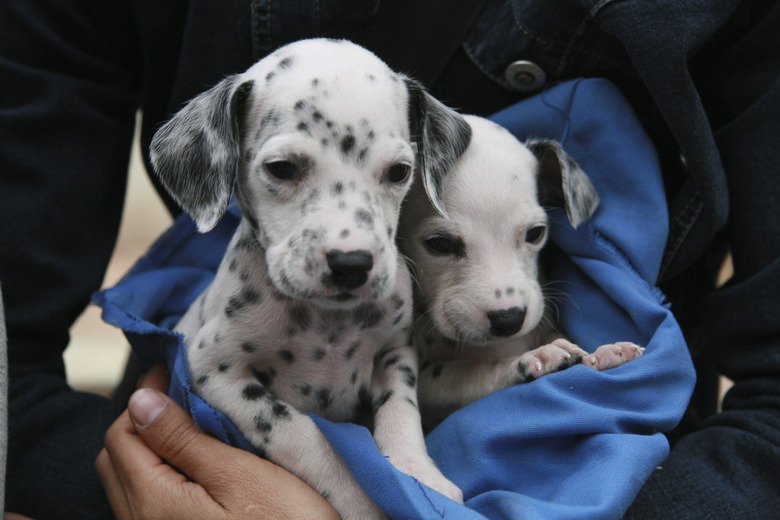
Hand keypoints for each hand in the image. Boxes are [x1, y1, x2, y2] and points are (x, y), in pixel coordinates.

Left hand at [95, 365, 338, 519]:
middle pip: (116, 458)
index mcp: (153, 502)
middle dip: (142, 421)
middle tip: (185, 397)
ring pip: (130, 481)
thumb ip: (182, 440)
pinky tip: (199, 465)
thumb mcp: (238, 475)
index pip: (121, 434)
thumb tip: (140, 402)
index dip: (145, 397)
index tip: (178, 373)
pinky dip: (163, 473)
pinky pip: (149, 502)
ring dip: (152, 447)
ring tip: (195, 427)